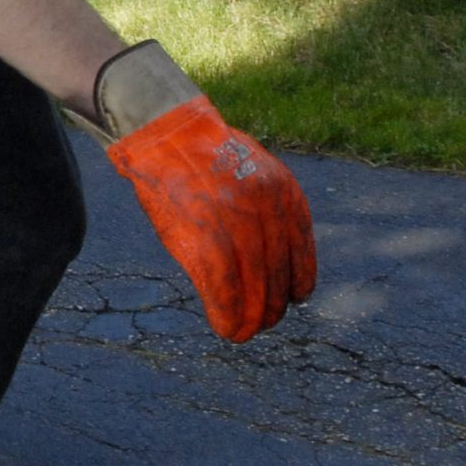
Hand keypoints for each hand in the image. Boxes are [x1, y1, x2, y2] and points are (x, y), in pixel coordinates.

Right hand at [93, 42, 316, 341]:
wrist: (164, 132)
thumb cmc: (200, 154)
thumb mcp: (248, 172)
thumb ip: (265, 208)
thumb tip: (270, 255)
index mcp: (283, 192)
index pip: (302, 250)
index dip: (300, 280)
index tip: (295, 297)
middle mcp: (268, 210)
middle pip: (279, 274)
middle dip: (273, 305)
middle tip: (265, 322)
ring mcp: (237, 225)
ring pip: (256, 289)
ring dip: (252, 318)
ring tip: (245, 332)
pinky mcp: (205, 240)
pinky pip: (224, 290)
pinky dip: (227, 315)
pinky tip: (227, 329)